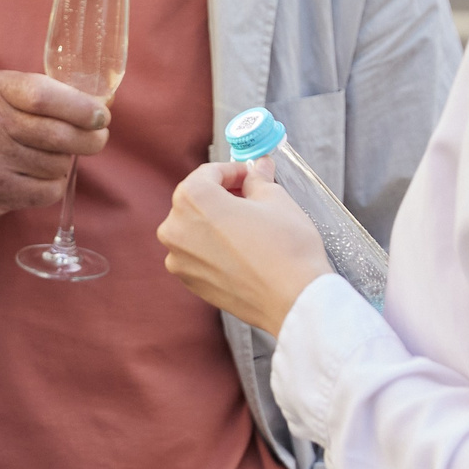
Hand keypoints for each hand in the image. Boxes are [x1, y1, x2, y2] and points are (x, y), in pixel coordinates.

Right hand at [0, 71, 109, 219]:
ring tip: (53, 156)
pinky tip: (42, 176)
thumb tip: (99, 105)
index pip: (45, 96)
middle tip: (97, 139)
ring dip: (66, 162)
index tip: (102, 116)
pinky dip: (54, 184)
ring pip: (58, 164)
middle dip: (90, 139)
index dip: (81, 108)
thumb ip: (44, 92)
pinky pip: (49, 190)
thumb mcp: (2, 92)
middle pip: (60, 135)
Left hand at [157, 159, 335, 333]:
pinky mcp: (189, 281)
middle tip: (251, 196)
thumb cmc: (286, 248)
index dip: (233, 171)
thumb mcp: (276, 200)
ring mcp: (178, 258)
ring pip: (194, 228)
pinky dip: (213, 246)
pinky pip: (197, 253)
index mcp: (193, 199)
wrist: (293, 300)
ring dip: (215, 221)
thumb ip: (258, 181)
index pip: (209, 173)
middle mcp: (175, 227)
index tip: (250, 175)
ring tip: (247, 224)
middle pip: (196, 200)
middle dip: (222, 194)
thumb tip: (258, 168)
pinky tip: (240, 249)